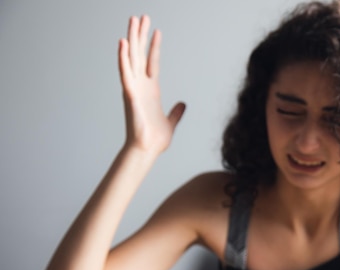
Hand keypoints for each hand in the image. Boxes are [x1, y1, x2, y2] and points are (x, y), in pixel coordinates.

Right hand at [118, 15, 185, 154]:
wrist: (147, 150)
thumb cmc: (156, 139)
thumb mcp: (171, 121)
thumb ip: (176, 112)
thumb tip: (183, 104)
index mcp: (151, 90)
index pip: (152, 62)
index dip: (154, 46)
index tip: (156, 30)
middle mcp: (141, 85)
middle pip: (139, 54)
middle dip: (140, 35)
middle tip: (141, 16)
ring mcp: (134, 88)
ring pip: (131, 58)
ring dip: (131, 39)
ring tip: (133, 20)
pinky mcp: (130, 94)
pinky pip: (125, 72)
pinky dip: (122, 57)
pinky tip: (121, 43)